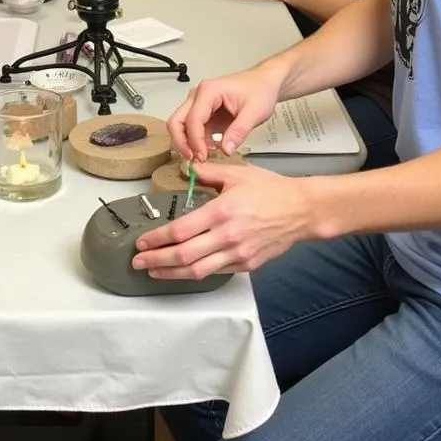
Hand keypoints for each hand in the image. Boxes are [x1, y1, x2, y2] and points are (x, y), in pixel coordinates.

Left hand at [131, 164, 311, 278]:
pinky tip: (183, 270)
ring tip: (154, 271)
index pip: (181, 231)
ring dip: (171, 273)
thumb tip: (187, 168)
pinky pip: (215, 272)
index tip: (142, 241)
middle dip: (156, 261)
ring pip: (197, 271)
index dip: (157, 239)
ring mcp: (238, 253)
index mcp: (222, 211)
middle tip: (138, 261)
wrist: (302, 210)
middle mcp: (228, 236)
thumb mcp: (237, 173)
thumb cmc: (271, 190)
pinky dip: (195, 273)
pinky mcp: (246, 264)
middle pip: (184, 256)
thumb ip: (208, 171)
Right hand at [168, 65, 280, 161]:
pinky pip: (192, 130)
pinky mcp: (204, 113)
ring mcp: (199, 104)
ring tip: (202, 157)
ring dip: (188, 143)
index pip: (193, 119)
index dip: (195, 141)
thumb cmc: (259, 90)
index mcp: (209, 91)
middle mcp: (199, 95)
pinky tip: (210, 150)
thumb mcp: (255, 112)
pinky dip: (197, 142)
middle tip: (193, 159)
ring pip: (181, 126)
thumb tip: (226, 149)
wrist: (264, 83)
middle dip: (181, 142)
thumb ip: (239, 131)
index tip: (202, 157)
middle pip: (177, 120)